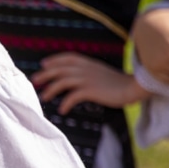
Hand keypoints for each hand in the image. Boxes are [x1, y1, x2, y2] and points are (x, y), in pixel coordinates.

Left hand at [31, 52, 148, 113]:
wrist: (134, 87)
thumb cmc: (120, 82)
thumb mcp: (102, 72)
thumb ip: (90, 72)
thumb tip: (77, 77)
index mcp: (89, 63)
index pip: (67, 57)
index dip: (54, 60)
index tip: (44, 64)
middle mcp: (86, 69)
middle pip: (60, 69)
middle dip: (45, 74)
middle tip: (34, 81)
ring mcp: (88, 79)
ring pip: (62, 81)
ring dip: (51, 90)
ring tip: (43, 97)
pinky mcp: (92, 90)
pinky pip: (73, 96)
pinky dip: (65, 103)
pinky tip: (62, 110)